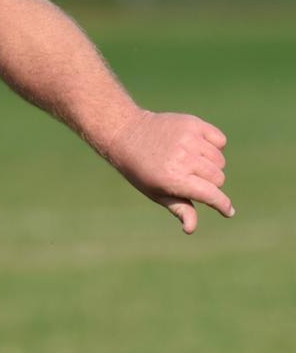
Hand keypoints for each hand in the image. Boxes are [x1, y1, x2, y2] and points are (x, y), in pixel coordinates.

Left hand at [105, 110, 232, 233]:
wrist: (126, 133)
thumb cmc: (141, 169)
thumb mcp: (156, 192)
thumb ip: (179, 209)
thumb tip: (191, 230)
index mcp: (174, 179)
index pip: (211, 195)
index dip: (222, 205)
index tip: (227, 211)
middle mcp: (183, 158)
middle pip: (218, 178)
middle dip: (210, 182)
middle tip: (190, 177)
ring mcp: (188, 139)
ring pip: (220, 160)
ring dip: (211, 163)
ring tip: (190, 161)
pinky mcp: (192, 123)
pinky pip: (219, 139)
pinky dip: (214, 144)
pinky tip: (197, 146)